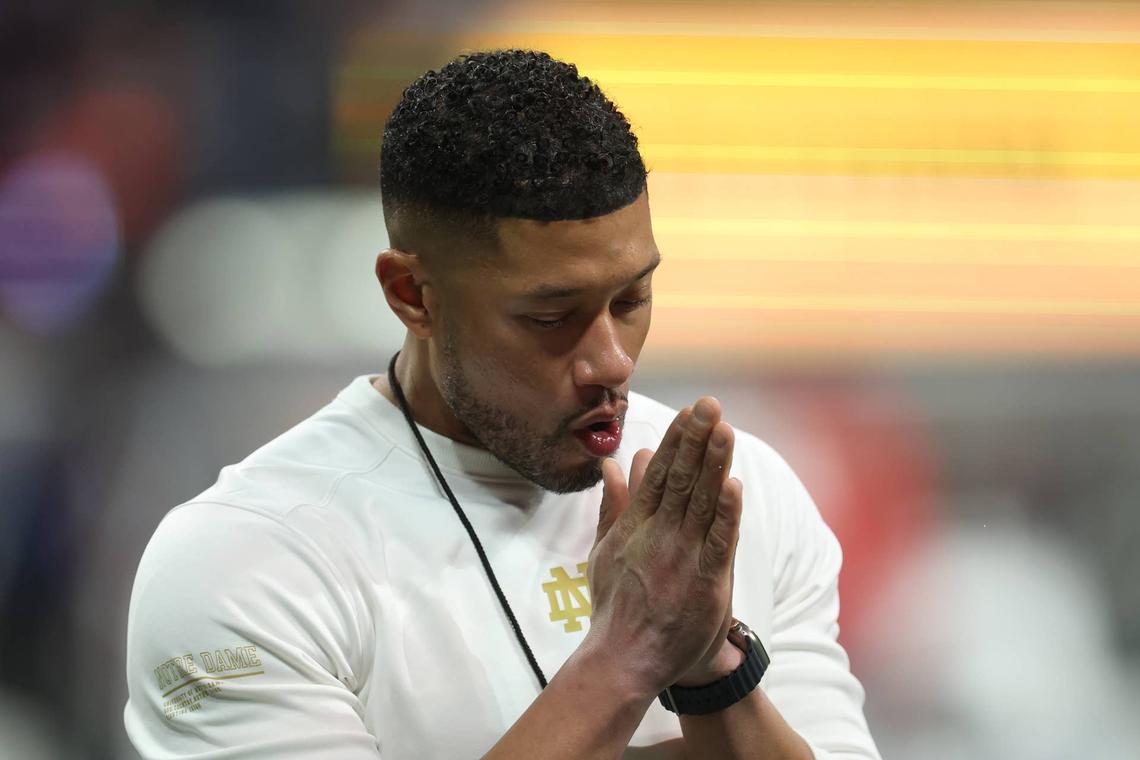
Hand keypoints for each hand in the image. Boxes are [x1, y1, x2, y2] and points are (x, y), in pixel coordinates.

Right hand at [583, 397, 742, 696]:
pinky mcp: (705, 583)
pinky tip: (733, 484)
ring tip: (724, 429)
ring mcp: (682, 558)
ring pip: (702, 503)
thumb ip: (614, 505)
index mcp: (636, 525)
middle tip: (709, 404)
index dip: (675, 440)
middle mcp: (659, 535)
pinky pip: (719, 542)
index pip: (659, 473)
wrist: (623, 660)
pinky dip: (727, 514)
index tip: (687, 411)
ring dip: (715, 464)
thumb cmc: (614, 606)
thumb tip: (615, 463)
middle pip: (682, 479)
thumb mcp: (604, 549)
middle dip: (696, 439)